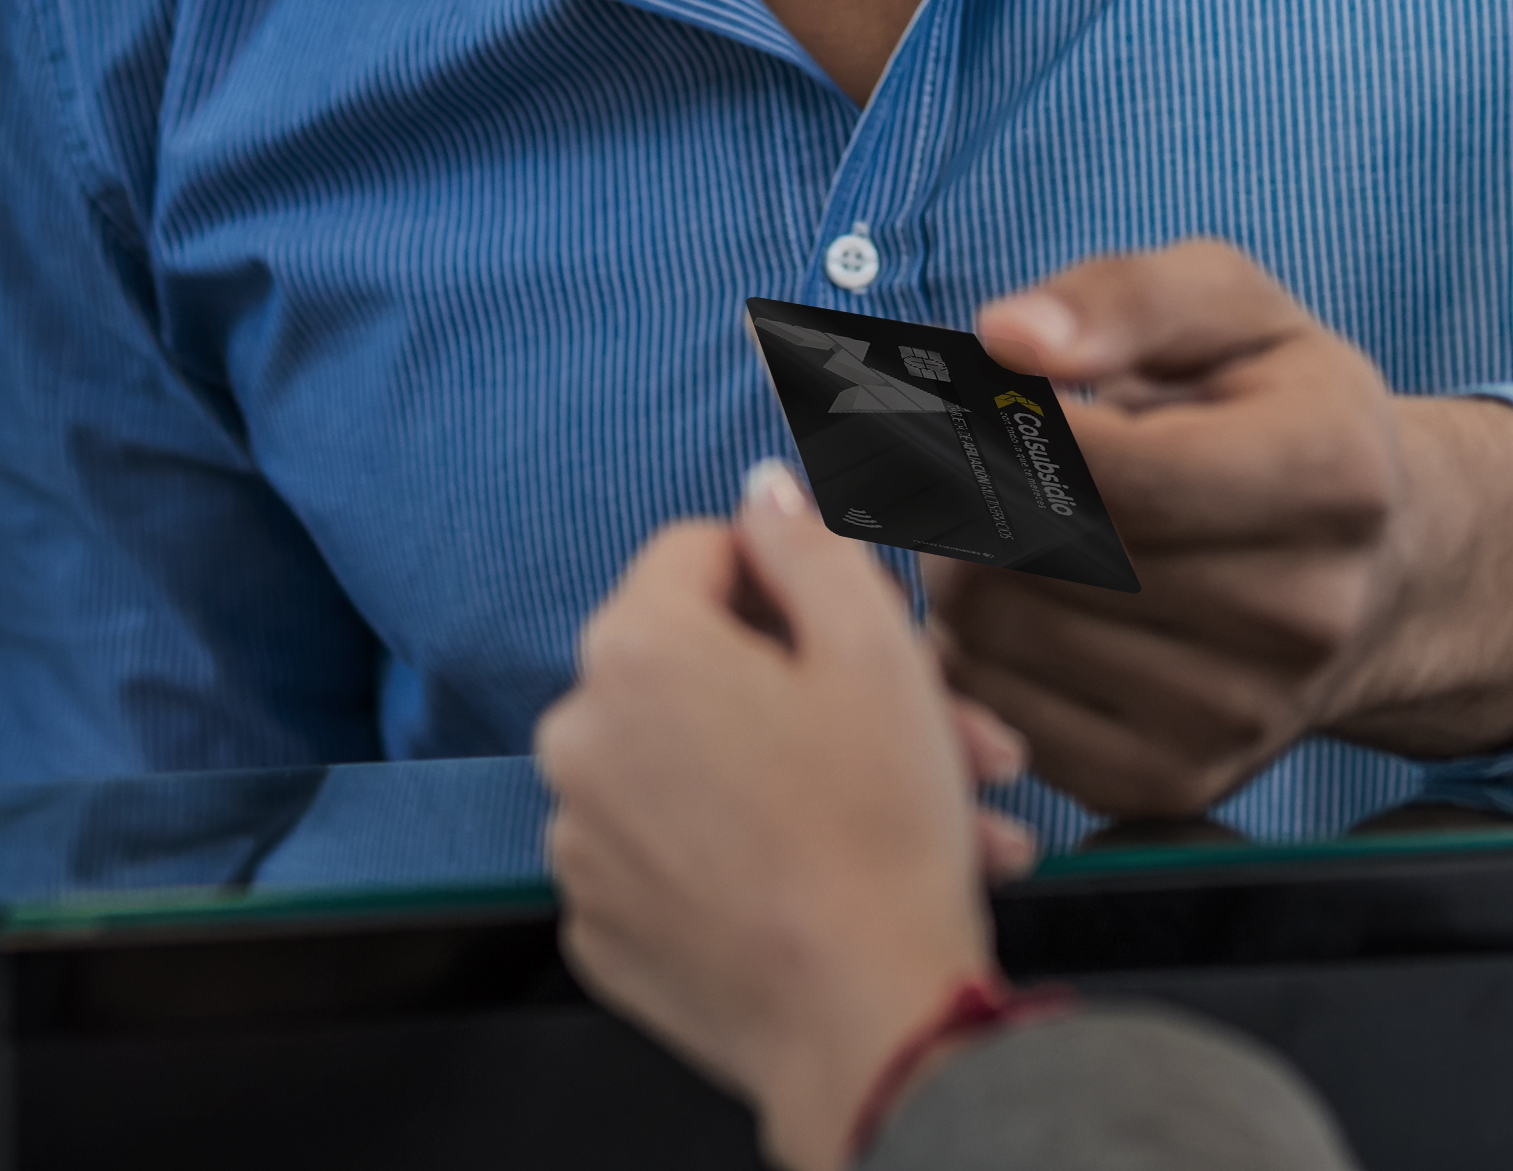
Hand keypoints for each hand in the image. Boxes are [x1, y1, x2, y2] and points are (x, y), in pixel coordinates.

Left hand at [538, 461, 1046, 1170]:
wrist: (865, 1022)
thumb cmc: (877, 826)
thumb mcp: (873, 647)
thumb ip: (807, 541)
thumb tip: (764, 490)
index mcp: (635, 648)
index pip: (699, 549)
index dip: (792, 575)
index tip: (856, 627)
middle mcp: (578, 737)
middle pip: (707, 668)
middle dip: (825, 689)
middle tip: (935, 726)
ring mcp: (580, 842)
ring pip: (702, 767)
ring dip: (804, 775)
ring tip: (925, 813)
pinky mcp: (602, 926)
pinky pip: (675, 855)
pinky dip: (749, 853)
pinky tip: (843, 870)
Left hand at [932, 240, 1512, 816]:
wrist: (1380, 577)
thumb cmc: (1287, 417)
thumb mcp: (1235, 312)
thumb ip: (1124, 298)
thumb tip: (1009, 339)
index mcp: (1332, 474)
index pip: (1117, 465)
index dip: (1014, 425)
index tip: (982, 397)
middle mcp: (1305, 612)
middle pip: (1045, 553)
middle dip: (973, 492)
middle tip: (969, 456)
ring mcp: (1244, 714)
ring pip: (1001, 632)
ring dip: (961, 565)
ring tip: (1000, 524)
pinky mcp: (1176, 781)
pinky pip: (1000, 711)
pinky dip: (974, 649)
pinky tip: (1019, 599)